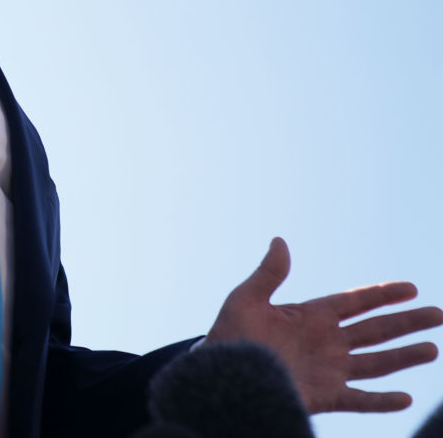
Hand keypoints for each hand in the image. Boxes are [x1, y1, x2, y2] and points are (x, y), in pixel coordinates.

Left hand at [204, 237, 442, 412]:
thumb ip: (268, 274)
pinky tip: (405, 397)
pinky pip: (359, 400)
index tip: (412, 287)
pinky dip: (382, 401)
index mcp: (310, 315)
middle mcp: (325, 342)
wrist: (220, 375)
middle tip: (439, 314)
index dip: (382, 294)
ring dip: (404, 357)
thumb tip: (280, 240)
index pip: (355, 302)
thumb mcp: (246, 299)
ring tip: (433, 349)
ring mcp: (328, 369)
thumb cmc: (228, 336)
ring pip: (376, 363)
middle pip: (375, 330)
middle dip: (407, 322)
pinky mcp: (324, 396)